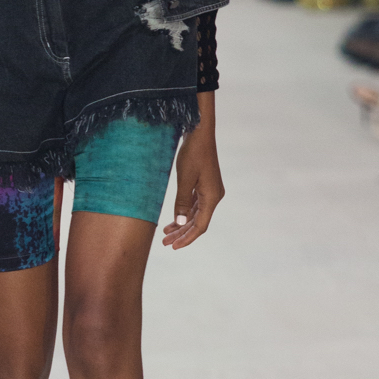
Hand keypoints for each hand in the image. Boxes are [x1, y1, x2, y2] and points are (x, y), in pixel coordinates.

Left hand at [162, 92, 224, 249]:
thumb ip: (182, 202)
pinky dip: (185, 212)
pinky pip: (195, 204)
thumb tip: (181, 222)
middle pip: (198, 222)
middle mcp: (214, 196)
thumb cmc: (193, 153)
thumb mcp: (184, 179)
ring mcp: (210, 190)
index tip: (173, 247)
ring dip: (182, 224)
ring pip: (196, 214)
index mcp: (212, 197)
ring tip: (166, 233)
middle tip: (165, 243)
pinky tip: (174, 219)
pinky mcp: (205, 184)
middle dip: (182, 234)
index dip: (187, 238)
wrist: (200, 132)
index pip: (200, 226)